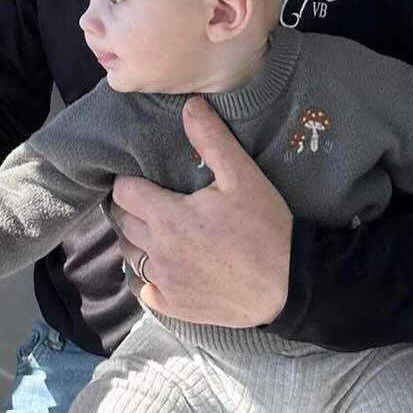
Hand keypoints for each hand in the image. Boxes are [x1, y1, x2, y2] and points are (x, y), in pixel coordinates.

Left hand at [110, 97, 293, 326]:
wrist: (289, 285)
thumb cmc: (266, 229)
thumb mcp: (244, 177)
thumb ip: (212, 140)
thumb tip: (190, 105)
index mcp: (168, 217)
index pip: (123, 192)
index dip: (131, 181)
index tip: (146, 179)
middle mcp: (157, 251)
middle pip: (123, 222)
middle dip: (133, 208)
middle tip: (154, 201)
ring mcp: (163, 282)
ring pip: (130, 255)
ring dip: (138, 240)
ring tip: (159, 231)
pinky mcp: (171, 306)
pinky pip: (143, 287)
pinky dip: (148, 275)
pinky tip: (166, 265)